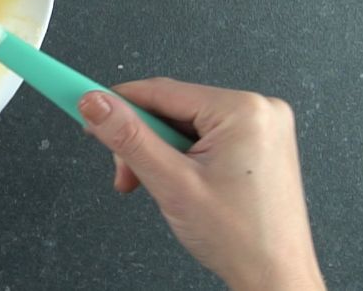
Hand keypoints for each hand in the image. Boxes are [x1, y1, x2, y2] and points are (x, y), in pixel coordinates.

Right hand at [78, 78, 324, 290]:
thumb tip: (96, 104)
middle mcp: (257, 111)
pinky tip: (176, 183)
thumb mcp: (172, 183)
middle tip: (125, 174)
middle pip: (170, 109)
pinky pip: (202, 137)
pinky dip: (179, 158)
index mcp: (243, 110)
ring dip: (157, 153)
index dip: (117, 103)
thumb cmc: (244, 239)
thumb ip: (128, 138)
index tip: (85, 105)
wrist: (276, 278)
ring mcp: (260, 128)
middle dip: (140, 142)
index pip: (161, 91)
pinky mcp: (257, 145)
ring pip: (183, 125)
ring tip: (156, 187)